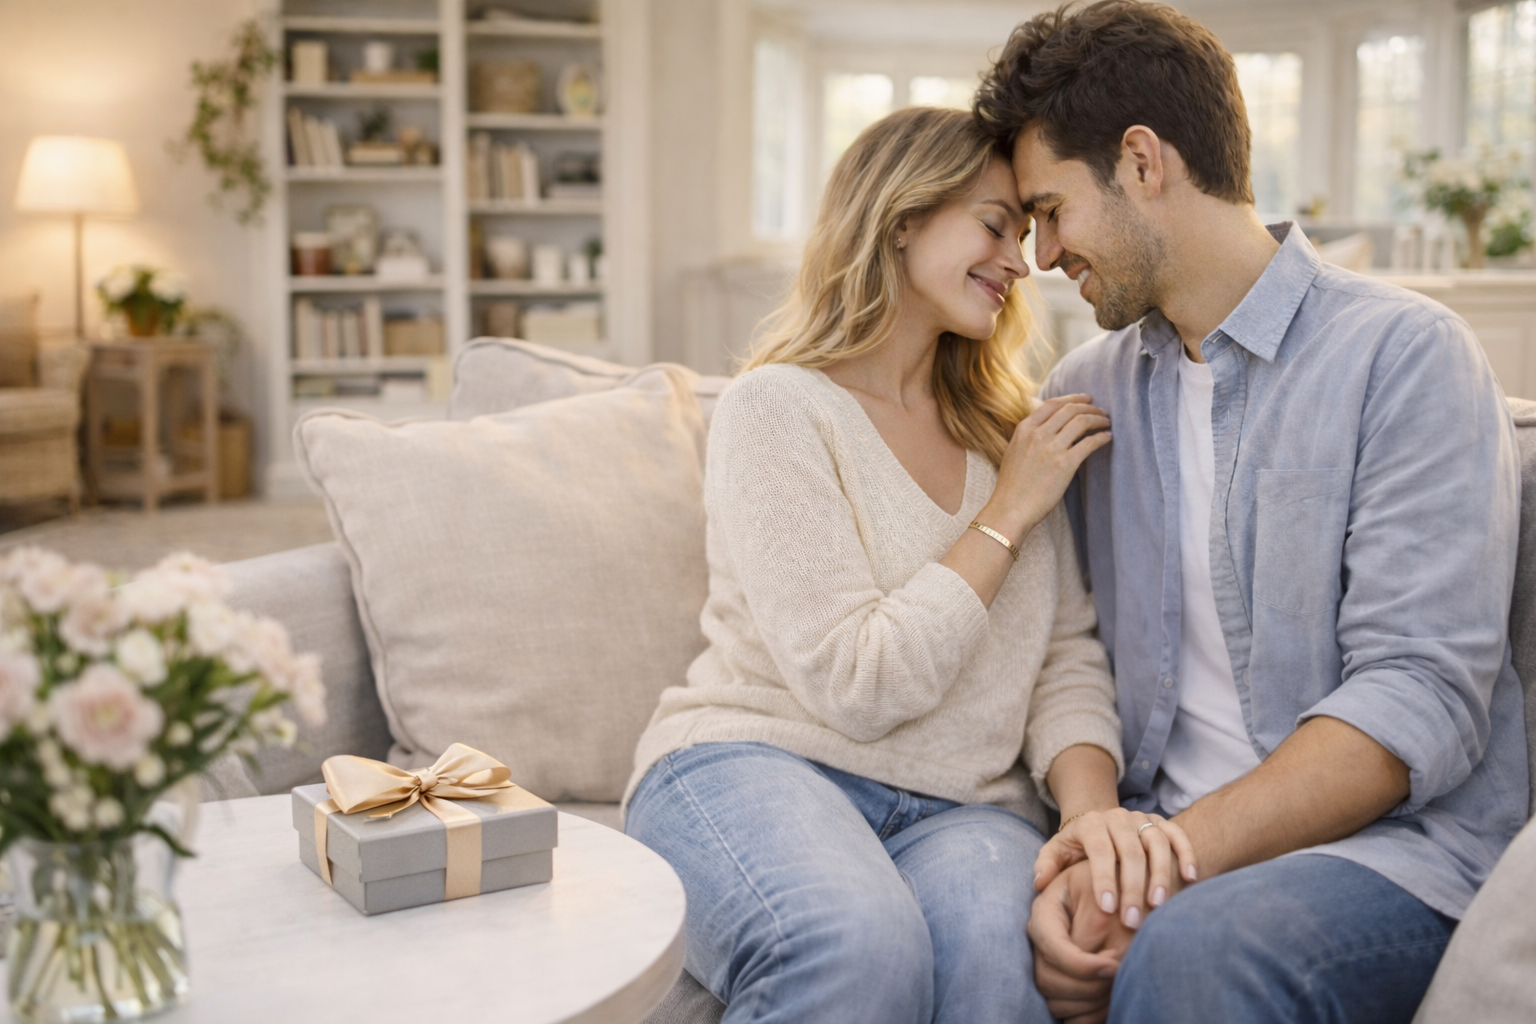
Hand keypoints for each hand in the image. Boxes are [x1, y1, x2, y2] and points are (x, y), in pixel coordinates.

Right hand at [980, 394, 1110, 542]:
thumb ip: (1028, 437)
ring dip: (1098, 419)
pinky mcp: (1065, 464)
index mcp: (1024, 429)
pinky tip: (1108, 438)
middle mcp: (1038, 434)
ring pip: (1082, 422)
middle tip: (1101, 411)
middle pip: (1070, 410)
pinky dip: (1102, 437)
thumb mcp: (1013, 452)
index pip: (1053, 404)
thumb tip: (1047, 429)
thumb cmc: (1012, 487)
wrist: (1010, 509)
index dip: (1073, 398)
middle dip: (1090, 407)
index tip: (1086, 399)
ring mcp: (1052, 448)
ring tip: (1106, 423)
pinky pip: (1089, 443)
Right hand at [1030, 860, 1135, 1022]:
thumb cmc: (1119, 884)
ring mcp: (1050, 963)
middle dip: (1089, 985)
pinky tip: (1113, 997)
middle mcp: (1041, 940)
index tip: (1115, 965)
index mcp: (1045, 910)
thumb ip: (1095, 926)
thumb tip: (1093, 964)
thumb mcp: (1108, 893)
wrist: (1130, 887)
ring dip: (1093, 1001)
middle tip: (1121, 970)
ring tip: (1120, 981)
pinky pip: (1069, 1012)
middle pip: (1048, 979)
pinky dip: (1092, 1013)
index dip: (1081, 964)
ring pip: (1057, 1001)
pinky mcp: (1065, 982)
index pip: (1051, 947)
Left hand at [1035, 810, 1196, 929]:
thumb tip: (1039, 883)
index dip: (1104, 879)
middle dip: (1133, 887)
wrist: (1098, 824)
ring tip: (1159, 906)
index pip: (1100, 851)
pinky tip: (1191, 878)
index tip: (1107, 909)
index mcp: (1091, 824)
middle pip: (1130, 851)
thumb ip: (1047, 865)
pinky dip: (1187, 854)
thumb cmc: (1076, 847)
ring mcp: (1142, 819)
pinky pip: (1178, 835)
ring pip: (1157, 843)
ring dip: (1161, 875)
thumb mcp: (1057, 851)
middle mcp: (1118, 818)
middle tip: (1132, 920)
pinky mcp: (1161, 822)